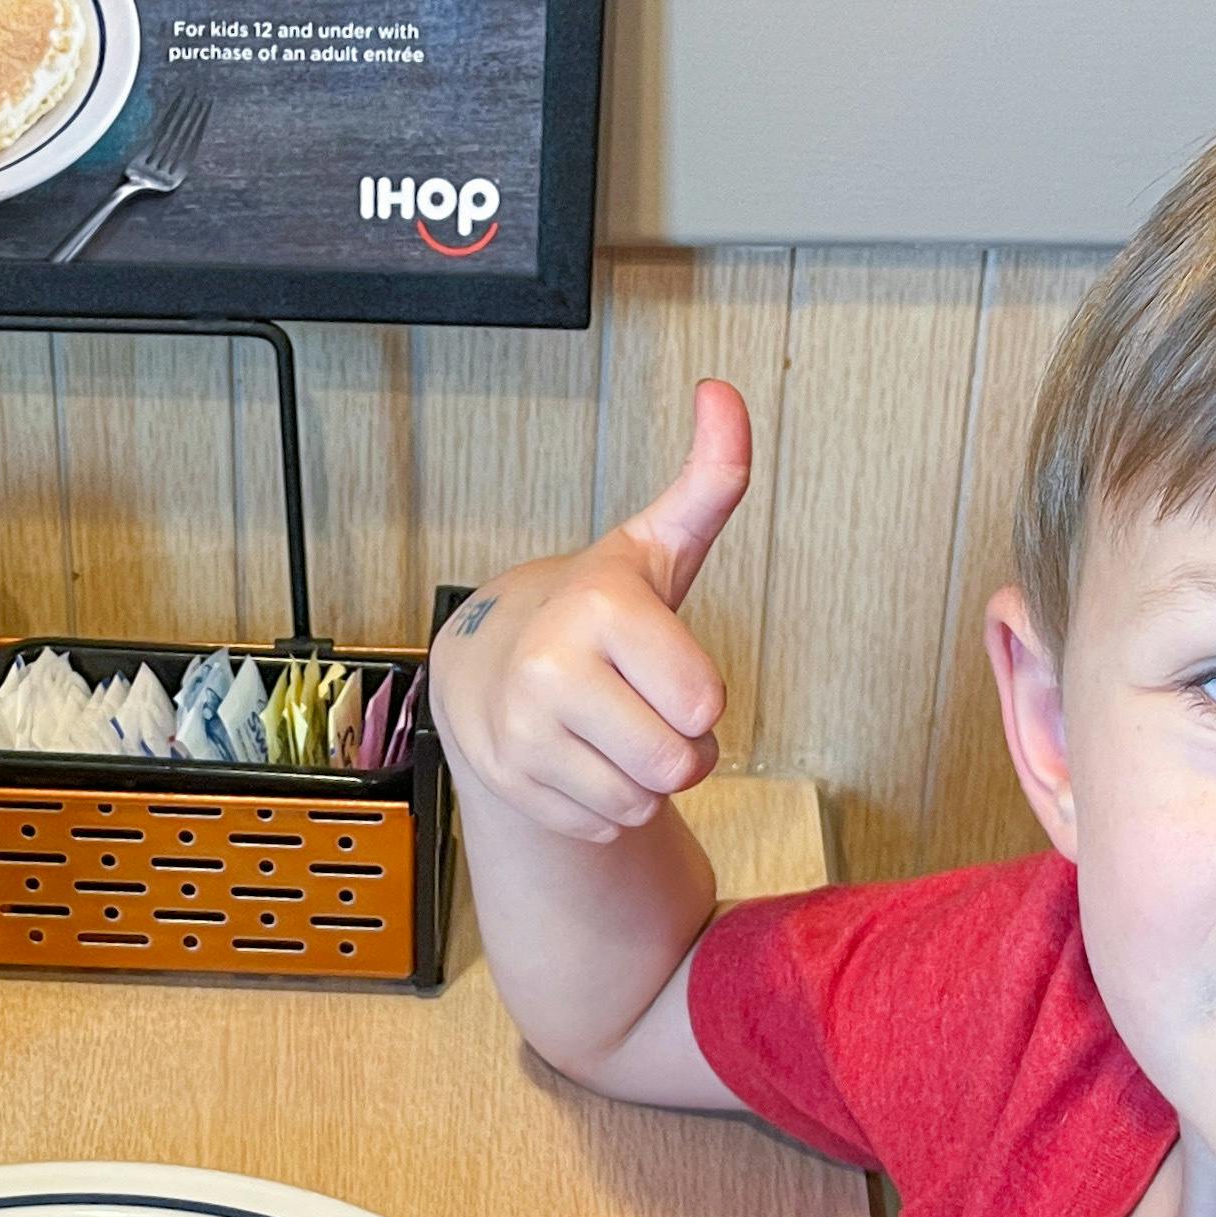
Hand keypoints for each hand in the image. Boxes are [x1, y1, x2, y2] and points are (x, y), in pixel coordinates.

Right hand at [428, 379, 748, 843]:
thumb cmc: (595, 611)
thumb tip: (725, 394)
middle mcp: (549, 670)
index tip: (665, 665)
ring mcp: (523, 733)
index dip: (701, 695)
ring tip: (614, 730)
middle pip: (678, 762)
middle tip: (648, 708)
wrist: (490, 661)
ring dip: (645, 778)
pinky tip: (581, 758)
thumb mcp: (655, 547)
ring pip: (642, 800)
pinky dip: (606, 802)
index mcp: (599, 609)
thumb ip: (709, 481)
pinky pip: (605, 822)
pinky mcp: (514, 785)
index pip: (704, 702)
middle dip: (682, 747)